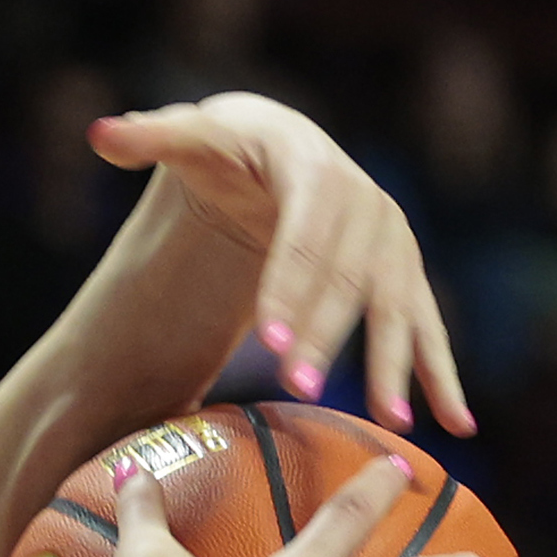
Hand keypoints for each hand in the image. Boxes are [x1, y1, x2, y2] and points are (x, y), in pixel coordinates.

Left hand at [94, 95, 472, 435]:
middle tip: (297, 388)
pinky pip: (426, 326)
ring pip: (393, 307)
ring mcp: (391, 238)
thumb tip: (99, 132)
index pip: (300, 234)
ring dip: (391, 364)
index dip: (288, 286)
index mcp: (313, 168)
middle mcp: (365, 200)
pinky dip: (440, 374)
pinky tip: (457, 424)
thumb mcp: (190, 135)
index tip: (268, 339)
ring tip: (386, 420)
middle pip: (347, 278)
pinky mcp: (404, 271)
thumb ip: (148, 136)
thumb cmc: (228, 146)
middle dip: (325, 336)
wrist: (280, 146)